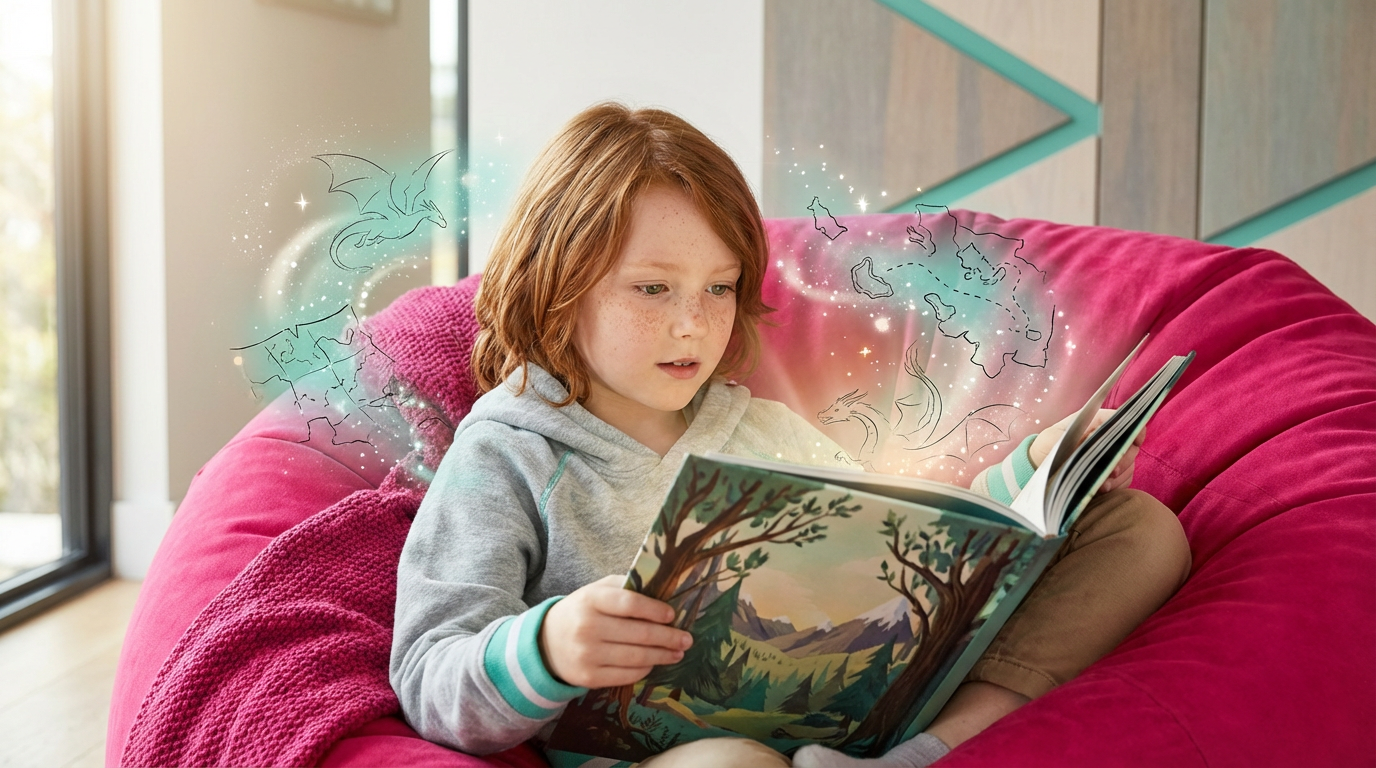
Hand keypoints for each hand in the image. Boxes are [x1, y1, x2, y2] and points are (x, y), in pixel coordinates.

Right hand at [538, 575, 692, 688]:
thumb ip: (626, 587)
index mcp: (591, 600)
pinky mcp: (588, 677)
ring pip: (636, 657)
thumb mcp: (597, 591)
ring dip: (662, 656)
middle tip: (686, 639)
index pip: (629, 604)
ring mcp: (587, 655)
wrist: (547, 641)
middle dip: (668, 637)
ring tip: (677, 653)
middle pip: (638, 634)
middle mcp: (587, 627)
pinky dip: (644, 669)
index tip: (672, 615)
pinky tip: (654, 663)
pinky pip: (626, 675)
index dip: (654, 610)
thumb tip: (665, 592)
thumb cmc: (582, 611)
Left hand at [1028, 408, 1142, 493]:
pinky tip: (1102, 489)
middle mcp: (1109, 440)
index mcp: (1098, 423)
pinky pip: (1124, 481)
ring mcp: (1112, 458)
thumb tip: (1100, 433)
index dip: (1135, 430)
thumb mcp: (1057, 435)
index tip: (1135, 441)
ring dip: (1118, 476)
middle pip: (1131, 447)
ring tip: (1102, 484)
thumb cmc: (1048, 446)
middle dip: (1123, 459)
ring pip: (1130, 466)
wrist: (1040, 468)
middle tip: (1111, 470)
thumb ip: (1079, 432)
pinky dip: (1116, 486)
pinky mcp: (1112, 477)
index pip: (1127, 421)